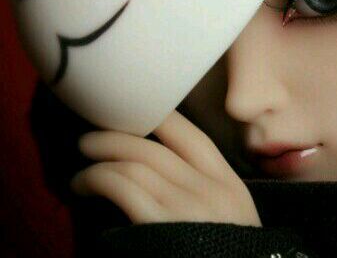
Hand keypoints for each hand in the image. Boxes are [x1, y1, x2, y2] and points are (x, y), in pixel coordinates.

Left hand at [70, 110, 261, 226]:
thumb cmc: (224, 254)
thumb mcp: (230, 216)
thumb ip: (206, 189)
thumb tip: (161, 168)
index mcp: (228, 183)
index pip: (192, 136)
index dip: (160, 119)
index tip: (133, 116)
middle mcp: (209, 187)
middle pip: (156, 147)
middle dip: (116, 138)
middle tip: (90, 140)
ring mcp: (186, 206)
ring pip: (136, 163)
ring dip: (100, 161)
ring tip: (82, 172)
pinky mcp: (160, 226)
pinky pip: (123, 187)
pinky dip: (97, 178)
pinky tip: (84, 184)